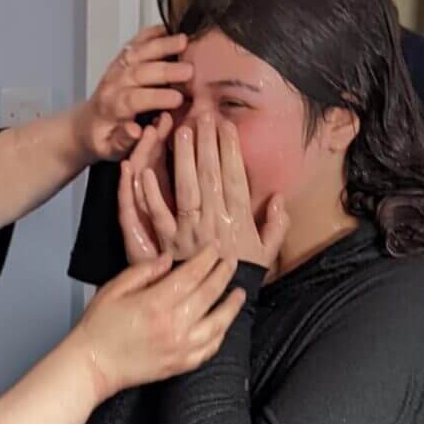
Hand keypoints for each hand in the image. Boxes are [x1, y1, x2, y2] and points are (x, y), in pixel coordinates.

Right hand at [73, 246, 244, 401]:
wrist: (92, 366)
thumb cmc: (98, 327)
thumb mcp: (113, 289)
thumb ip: (142, 271)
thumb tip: (168, 259)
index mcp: (156, 303)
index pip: (192, 274)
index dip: (207, 258)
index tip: (214, 248)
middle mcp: (173, 325)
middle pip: (209, 294)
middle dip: (223, 274)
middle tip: (231, 261)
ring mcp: (180, 348)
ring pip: (218, 324)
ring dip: (231, 306)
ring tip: (239, 293)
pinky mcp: (180, 365)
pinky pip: (209, 349)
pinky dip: (220, 335)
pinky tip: (224, 325)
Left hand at [74, 27, 193, 162]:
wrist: (85, 126)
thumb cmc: (102, 141)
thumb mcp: (110, 150)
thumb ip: (122, 141)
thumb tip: (136, 130)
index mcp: (111, 108)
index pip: (134, 99)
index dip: (157, 97)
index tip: (178, 99)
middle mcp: (113, 83)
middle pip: (139, 72)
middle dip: (166, 70)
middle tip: (190, 70)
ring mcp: (117, 68)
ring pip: (138, 52)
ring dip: (161, 45)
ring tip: (184, 41)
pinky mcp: (121, 59)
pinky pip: (135, 42)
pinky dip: (152, 33)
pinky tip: (169, 28)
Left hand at [124, 114, 288, 268]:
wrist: (216, 307)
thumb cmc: (242, 277)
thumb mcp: (266, 253)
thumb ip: (275, 225)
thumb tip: (279, 198)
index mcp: (238, 221)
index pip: (235, 178)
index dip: (230, 150)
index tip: (226, 127)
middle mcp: (214, 223)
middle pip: (210, 176)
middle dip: (206, 144)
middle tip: (202, 116)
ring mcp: (189, 234)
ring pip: (185, 190)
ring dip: (182, 159)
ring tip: (180, 131)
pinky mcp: (166, 245)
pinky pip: (157, 216)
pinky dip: (150, 194)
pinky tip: (144, 171)